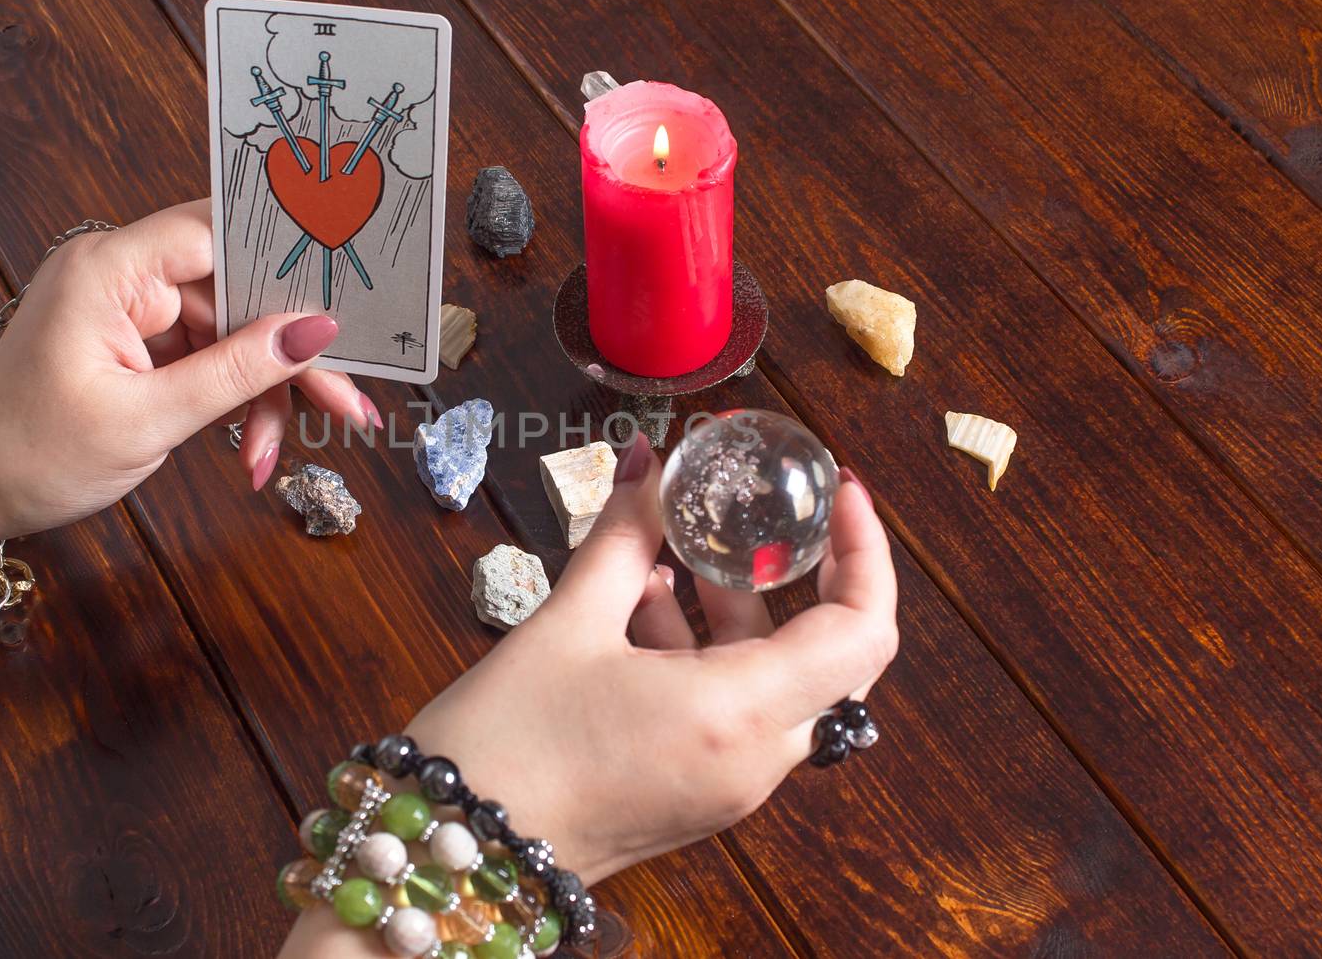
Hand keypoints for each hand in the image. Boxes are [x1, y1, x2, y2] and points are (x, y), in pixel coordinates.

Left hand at [0, 200, 375, 540]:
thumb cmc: (30, 454)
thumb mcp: (148, 419)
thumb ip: (237, 371)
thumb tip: (314, 331)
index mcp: (110, 269)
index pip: (219, 231)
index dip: (287, 260)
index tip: (345, 296)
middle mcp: (122, 274)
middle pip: (238, 291)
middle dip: (289, 354)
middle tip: (344, 404)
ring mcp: (131, 309)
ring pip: (233, 332)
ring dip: (262, 394)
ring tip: (271, 455)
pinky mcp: (137, 341)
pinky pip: (209, 357)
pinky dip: (233, 401)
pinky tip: (250, 449)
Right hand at [406, 436, 897, 882]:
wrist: (456, 858)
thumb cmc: (506, 749)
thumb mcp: (567, 622)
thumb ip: (623, 533)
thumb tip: (647, 463)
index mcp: (737, 715)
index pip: (861, 632)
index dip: (865, 553)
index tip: (837, 494)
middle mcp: (752, 761)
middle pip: (823, 655)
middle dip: (788, 575)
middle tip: (757, 513)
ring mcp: (727, 786)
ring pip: (770, 681)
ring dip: (730, 611)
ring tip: (660, 553)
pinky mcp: (695, 795)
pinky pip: (731, 713)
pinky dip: (703, 653)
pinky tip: (634, 607)